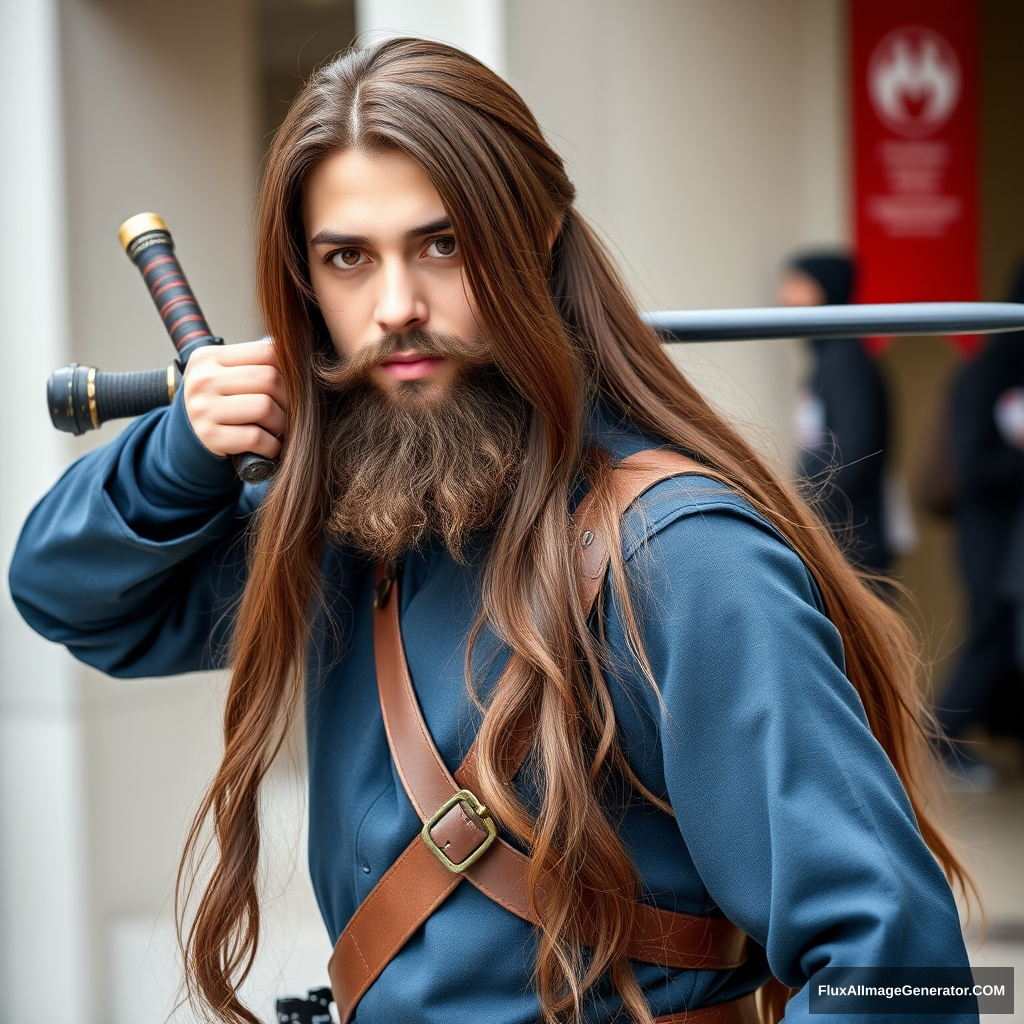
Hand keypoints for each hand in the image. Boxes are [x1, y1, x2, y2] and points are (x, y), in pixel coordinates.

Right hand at [183, 339, 286, 458]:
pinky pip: (256, 438)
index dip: (288, 371)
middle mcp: (203, 379)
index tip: (288, 387)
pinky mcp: (209, 436)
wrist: (192, 434)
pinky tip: (269, 445)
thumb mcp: (229, 374)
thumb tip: (302, 363)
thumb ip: (258, 365)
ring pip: (265, 408)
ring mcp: (203, 408)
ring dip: (281, 424)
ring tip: (277, 428)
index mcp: (210, 356)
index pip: (267, 352)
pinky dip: (271, 445)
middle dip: (288, 399)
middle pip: (269, 380)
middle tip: (287, 411)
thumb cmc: (223, 400)